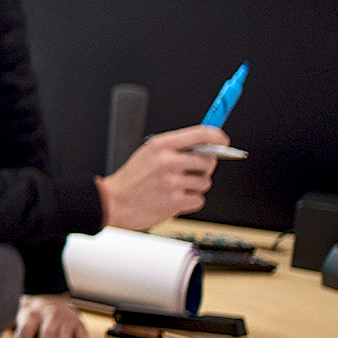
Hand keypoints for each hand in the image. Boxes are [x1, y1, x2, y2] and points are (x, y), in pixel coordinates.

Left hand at [10, 293, 92, 337]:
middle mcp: (49, 316)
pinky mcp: (78, 325)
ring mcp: (65, 320)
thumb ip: (13, 330)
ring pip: (64, 334)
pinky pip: (83, 335)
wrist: (52, 298)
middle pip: (47, 332)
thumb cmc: (33, 316)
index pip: (26, 329)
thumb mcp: (21, 318)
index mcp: (32, 315)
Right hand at [96, 125, 222, 230]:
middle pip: (208, 160)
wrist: (114, 203)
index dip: (217, 136)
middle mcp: (168, 161)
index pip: (200, 134)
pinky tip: (174, 199)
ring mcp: (172, 182)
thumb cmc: (131, 179)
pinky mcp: (175, 201)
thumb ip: (175, 147)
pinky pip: (199, 200)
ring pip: (205, 182)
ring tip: (176, 188)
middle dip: (204, 168)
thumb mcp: (149, 153)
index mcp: (161, 145)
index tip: (223, 140)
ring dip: (196, 187)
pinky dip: (190, 202)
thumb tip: (204, 145)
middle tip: (191, 172)